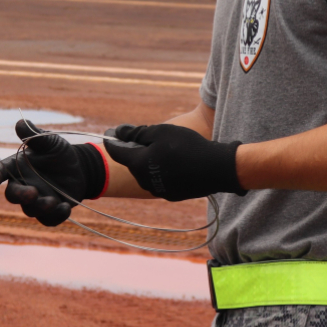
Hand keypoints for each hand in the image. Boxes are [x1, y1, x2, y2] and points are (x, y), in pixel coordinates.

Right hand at [0, 119, 107, 226]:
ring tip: (54, 201)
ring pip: (30, 210)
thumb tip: (20, 122)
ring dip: (40, 207)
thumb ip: (34, 135)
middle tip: (33, 193)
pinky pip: (48, 220)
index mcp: (18, 166)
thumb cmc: (59, 152)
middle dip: (21, 196)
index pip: (1, 171)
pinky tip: (65, 208)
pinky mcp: (49, 211)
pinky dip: (55, 216)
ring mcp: (36, 200)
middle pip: (13, 195)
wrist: (80, 168)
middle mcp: (23, 184)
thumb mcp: (50, 141)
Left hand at [103, 124, 245, 201]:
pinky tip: (176, 162)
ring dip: (149, 161)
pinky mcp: (172, 195)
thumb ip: (136, 133)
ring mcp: (158, 190)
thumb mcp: (160, 132)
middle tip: (143, 137)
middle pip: (133, 162)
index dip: (112, 141)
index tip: (109, 133)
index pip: (117, 152)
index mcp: (138, 165)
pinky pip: (161, 180)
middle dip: (135, 149)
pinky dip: (162, 170)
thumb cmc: (186, 146)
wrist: (216, 168)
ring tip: (163, 149)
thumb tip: (118, 132)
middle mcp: (144, 181)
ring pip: (146, 172)